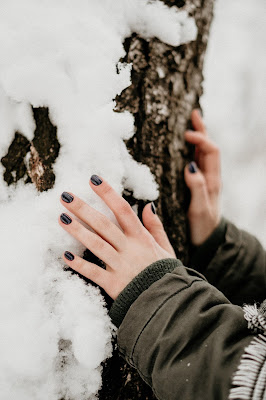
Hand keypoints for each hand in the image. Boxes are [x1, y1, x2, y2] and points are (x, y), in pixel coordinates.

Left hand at [59, 176, 175, 299]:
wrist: (167, 301)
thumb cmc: (165, 273)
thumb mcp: (165, 247)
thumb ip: (156, 227)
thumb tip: (148, 206)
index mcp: (141, 237)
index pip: (123, 210)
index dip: (108, 193)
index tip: (93, 179)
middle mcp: (129, 248)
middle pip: (104, 224)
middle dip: (84, 208)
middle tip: (65, 196)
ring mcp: (121, 265)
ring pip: (96, 244)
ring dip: (78, 231)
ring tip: (61, 218)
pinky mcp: (114, 284)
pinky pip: (94, 272)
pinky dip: (80, 265)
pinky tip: (65, 255)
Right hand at [184, 109, 221, 245]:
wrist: (207, 239)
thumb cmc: (202, 226)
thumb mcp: (199, 209)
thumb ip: (197, 188)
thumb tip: (190, 165)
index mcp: (212, 180)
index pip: (211, 151)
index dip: (201, 139)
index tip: (186, 134)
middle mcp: (210, 177)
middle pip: (208, 147)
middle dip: (202, 130)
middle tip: (193, 114)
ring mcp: (204, 180)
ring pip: (202, 153)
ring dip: (198, 137)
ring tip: (190, 122)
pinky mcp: (197, 184)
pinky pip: (196, 161)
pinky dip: (191, 149)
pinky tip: (184, 145)